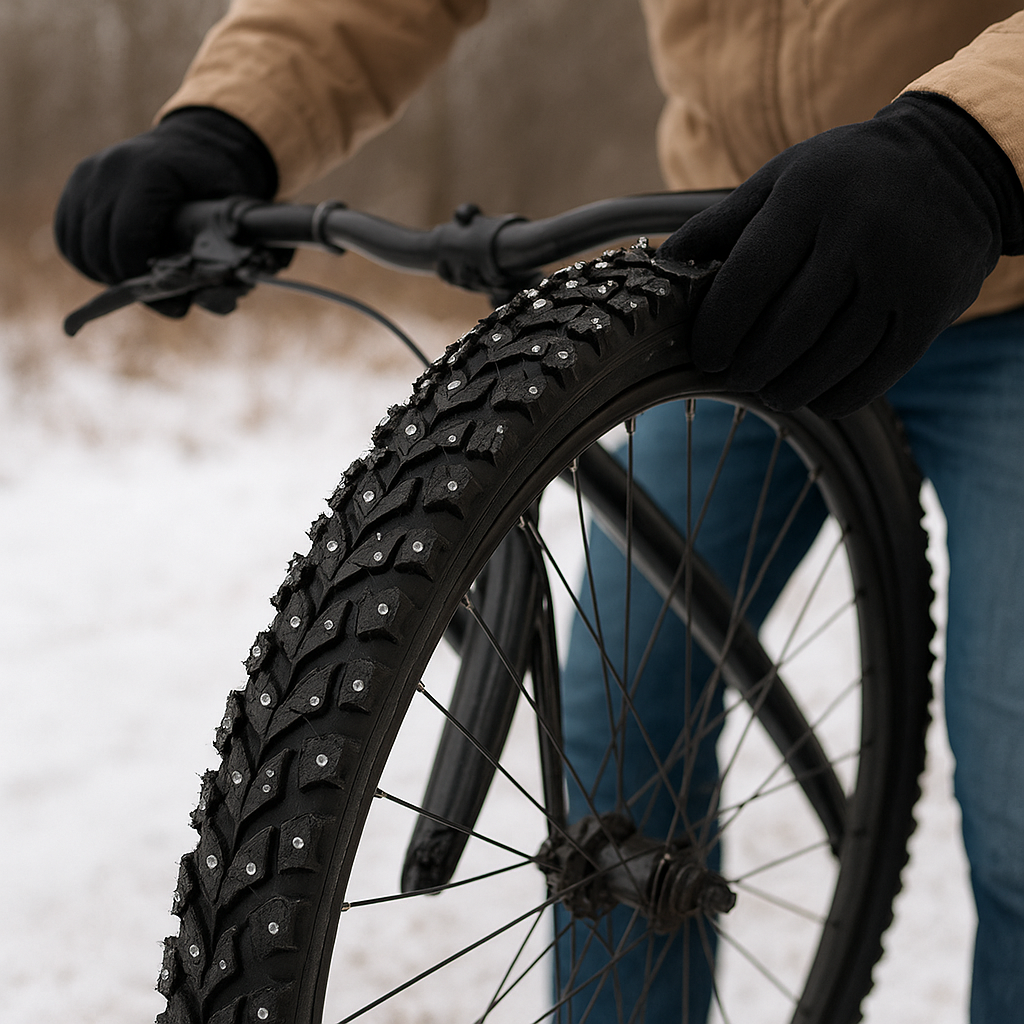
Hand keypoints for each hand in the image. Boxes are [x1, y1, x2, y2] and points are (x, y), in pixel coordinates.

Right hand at [55, 107, 277, 314]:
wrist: (199, 146)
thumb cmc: (219, 187)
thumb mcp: (231, 219)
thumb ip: (215, 259)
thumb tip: (182, 306)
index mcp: (150, 171)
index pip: (128, 240)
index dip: (145, 279)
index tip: (174, 300)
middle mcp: (109, 169)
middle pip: (99, 248)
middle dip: (129, 281)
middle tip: (160, 293)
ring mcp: (87, 175)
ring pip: (78, 247)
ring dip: (107, 273)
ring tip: (142, 277)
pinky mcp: (76, 185)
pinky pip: (67, 238)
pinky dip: (89, 259)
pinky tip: (119, 264)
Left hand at [658, 94, 1023, 416]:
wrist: (958, 160)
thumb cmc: (847, 176)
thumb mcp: (783, 177)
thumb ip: (723, 222)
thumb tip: (665, 262)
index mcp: (810, 197)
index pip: (747, 282)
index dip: (718, 329)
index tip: (704, 354)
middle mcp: (860, 233)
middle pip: (785, 330)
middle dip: (749, 366)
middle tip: (734, 376)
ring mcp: (902, 273)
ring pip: (829, 360)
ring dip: (788, 388)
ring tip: (770, 390)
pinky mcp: (935, 308)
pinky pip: (875, 374)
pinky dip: (837, 395)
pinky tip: (816, 395)